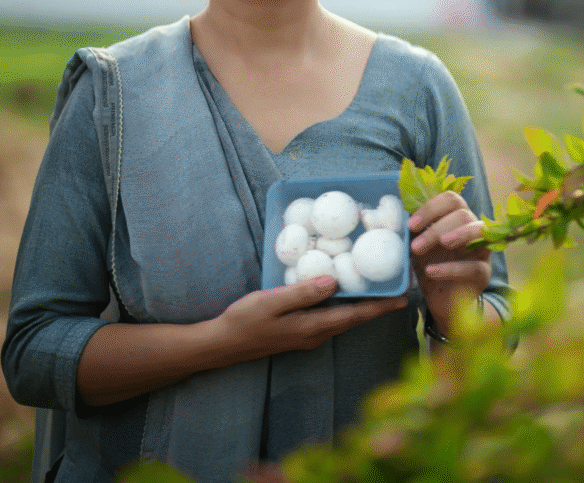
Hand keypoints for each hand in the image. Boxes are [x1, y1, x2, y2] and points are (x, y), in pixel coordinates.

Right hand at [216, 276, 407, 360]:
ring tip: (376, 287)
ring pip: (342, 318)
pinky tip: (340, 292)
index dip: (379, 306)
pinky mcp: (299, 331)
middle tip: (397, 288)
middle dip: (376, 305)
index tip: (403, 297)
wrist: (223, 344)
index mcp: (312, 327)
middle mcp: (315, 334)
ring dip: (361, 305)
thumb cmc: (245, 321)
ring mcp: (307, 335)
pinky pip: (329, 317)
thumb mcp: (271, 302)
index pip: (354, 316)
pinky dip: (342, 305)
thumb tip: (333, 281)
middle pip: (353, 318)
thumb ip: (302, 292)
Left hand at [408, 191, 490, 335]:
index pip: (451, 198)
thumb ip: (408, 229)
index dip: (431, 207)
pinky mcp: (483, 273)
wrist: (441, 299)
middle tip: (416, 246)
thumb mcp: (415, 244)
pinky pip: (473, 266)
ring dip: (455, 235)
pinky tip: (431, 273)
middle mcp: (472, 229)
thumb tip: (379, 213)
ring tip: (438, 245)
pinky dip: (450, 268)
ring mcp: (481, 250)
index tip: (411, 225)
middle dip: (437, 226)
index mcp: (455, 217)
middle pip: (463, 213)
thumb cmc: (428, 264)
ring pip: (478, 231)